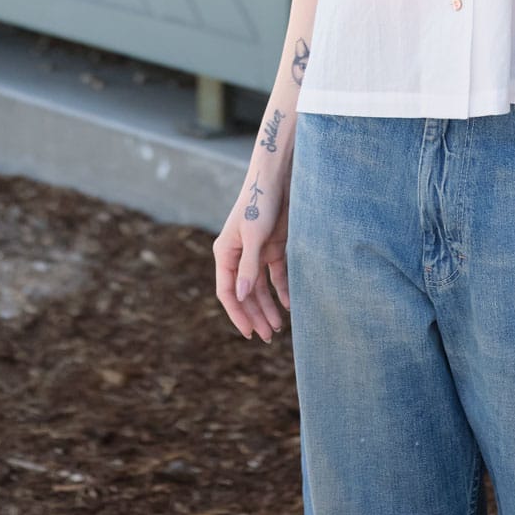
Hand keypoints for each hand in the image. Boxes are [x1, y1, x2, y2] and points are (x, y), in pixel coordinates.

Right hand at [213, 183, 290, 342]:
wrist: (278, 178)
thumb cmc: (260, 203)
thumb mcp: (254, 236)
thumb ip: (248, 267)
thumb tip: (240, 297)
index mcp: (226, 253)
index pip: (227, 291)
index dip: (237, 313)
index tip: (249, 333)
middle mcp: (239, 255)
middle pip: (245, 293)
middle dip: (255, 315)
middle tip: (268, 336)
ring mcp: (257, 252)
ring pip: (260, 288)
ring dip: (268, 307)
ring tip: (277, 327)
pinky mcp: (274, 247)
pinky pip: (276, 276)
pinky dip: (282, 290)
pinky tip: (289, 305)